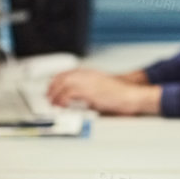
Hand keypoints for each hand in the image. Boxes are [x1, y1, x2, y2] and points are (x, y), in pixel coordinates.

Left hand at [45, 68, 160, 114]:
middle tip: (49, 98)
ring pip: (62, 84)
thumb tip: (77, 98)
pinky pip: (68, 94)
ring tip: (54, 104)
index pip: (65, 73)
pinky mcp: (89, 92)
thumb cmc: (119, 93)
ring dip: (55, 95)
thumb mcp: (100, 87)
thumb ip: (87, 89)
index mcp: (89, 72)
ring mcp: (87, 82)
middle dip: (52, 88)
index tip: (51, 90)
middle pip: (61, 77)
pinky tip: (62, 106)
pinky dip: (62, 100)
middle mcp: (86, 74)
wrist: (130, 94)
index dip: (55, 82)